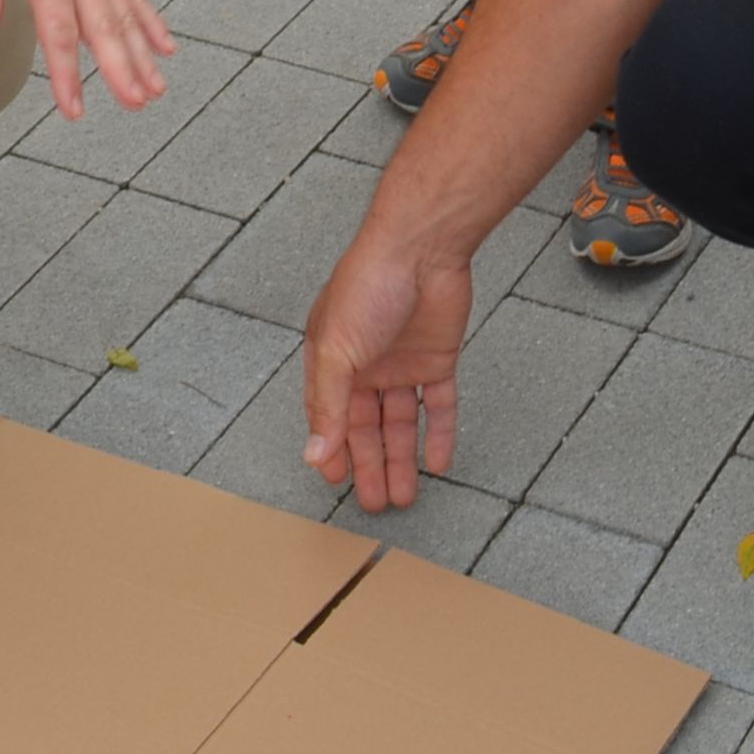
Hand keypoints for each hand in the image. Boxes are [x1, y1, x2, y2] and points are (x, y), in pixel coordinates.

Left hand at [0, 0, 174, 120]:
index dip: (67, 74)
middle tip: (135, 104)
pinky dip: (149, 21)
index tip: (73, 109)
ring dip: (141, 54)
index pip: (58, 32)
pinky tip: (165, 47)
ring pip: (124, 16)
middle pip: (103, 28)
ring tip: (156, 90)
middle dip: (120, 69)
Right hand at [301, 227, 471, 504]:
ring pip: (401, 422)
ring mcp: (403, 362)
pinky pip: (438, 404)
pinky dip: (439, 433)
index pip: (329, 416)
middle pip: (366, 426)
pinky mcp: (437, 358)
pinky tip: (438, 462)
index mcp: (332, 358)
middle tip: (375, 504)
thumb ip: (328, 406)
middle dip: (369, 466)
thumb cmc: (369, 285)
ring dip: (402, 459)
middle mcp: (366, 363)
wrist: (423, 248)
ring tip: (404, 496)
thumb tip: (314, 454)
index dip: (333, 451)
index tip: (336, 483)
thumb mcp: (335, 349)